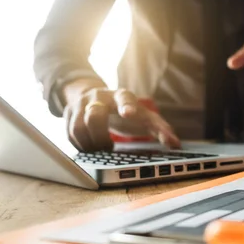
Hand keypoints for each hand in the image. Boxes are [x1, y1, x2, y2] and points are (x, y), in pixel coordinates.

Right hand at [63, 87, 180, 151]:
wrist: (94, 95)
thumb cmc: (125, 109)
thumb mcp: (143, 116)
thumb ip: (160, 129)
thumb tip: (176, 144)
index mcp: (121, 96)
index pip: (125, 98)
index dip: (127, 105)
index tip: (128, 113)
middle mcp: (99, 97)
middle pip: (95, 115)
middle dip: (101, 136)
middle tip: (109, 146)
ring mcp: (81, 104)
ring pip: (79, 127)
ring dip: (90, 144)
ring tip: (101, 148)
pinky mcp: (68, 114)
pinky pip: (69, 134)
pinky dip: (80, 146)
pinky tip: (90, 147)